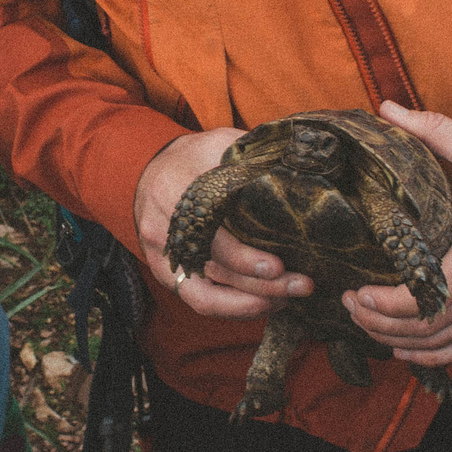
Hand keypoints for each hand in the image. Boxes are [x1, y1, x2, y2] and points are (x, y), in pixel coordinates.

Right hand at [134, 127, 307, 319]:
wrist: (150, 170)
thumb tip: (299, 162)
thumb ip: (252, 155)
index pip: (212, 235)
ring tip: (289, 298)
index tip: (279, 267)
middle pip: (216, 268)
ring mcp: (165, 254)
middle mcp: (167, 226)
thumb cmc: (195, 156)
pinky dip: (232, 308)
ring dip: (251, 301)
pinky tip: (263, 305)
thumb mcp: (220, 143)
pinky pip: (198, 300)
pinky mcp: (167, 272)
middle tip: (301, 285)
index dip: (244, 257)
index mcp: (179, 190)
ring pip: (207, 292)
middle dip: (262, 284)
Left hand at [345, 102, 451, 368]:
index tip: (357, 292)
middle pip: (431, 327)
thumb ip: (433, 130)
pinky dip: (433, 353)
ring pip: (446, 342)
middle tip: (350, 305)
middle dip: (382, 323)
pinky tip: (404, 346)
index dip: (388, 305)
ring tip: (366, 322)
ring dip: (401, 340)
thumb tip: (386, 108)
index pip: (430, 296)